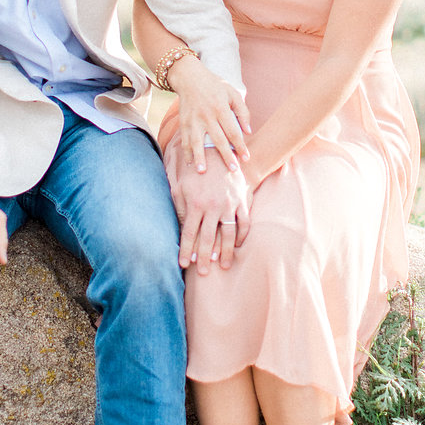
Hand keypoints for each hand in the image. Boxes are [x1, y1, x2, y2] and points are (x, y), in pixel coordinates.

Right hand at [166, 54, 250, 172]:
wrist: (189, 77)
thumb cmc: (215, 85)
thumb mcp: (232, 93)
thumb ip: (242, 111)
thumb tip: (248, 131)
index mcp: (220, 108)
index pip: (233, 131)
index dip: (240, 145)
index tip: (246, 158)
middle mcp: (207, 115)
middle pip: (217, 139)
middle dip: (225, 155)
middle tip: (233, 170)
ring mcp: (193, 119)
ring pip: (196, 141)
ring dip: (200, 157)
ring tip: (203, 171)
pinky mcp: (183, 122)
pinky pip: (184, 139)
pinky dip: (186, 152)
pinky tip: (189, 163)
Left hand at [176, 153, 251, 274]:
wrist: (218, 152)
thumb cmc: (196, 172)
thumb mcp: (181, 186)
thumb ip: (179, 208)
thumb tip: (180, 229)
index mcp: (195, 204)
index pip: (189, 233)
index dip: (186, 250)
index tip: (183, 265)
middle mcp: (212, 207)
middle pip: (207, 238)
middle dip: (204, 257)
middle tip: (202, 273)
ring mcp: (229, 204)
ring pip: (228, 234)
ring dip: (225, 252)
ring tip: (222, 266)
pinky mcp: (241, 200)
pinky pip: (244, 222)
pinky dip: (242, 236)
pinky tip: (237, 246)